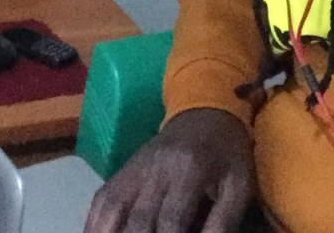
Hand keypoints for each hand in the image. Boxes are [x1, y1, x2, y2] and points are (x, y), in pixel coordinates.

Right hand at [84, 108, 254, 232]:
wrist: (206, 112)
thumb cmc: (226, 153)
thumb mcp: (238, 186)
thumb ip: (223, 221)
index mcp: (189, 171)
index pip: (172, 219)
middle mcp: (156, 168)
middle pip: (139, 219)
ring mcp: (135, 167)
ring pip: (112, 207)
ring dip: (106, 232)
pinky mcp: (124, 168)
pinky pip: (103, 198)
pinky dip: (95, 221)